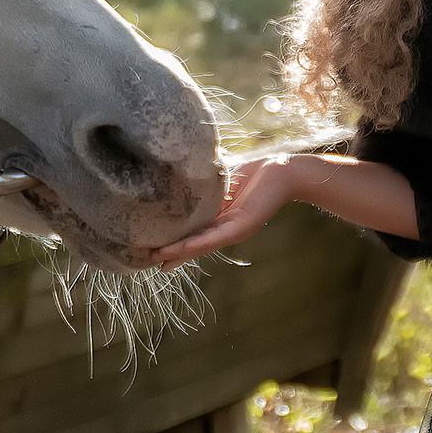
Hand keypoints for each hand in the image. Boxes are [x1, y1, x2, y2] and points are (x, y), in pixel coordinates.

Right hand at [150, 155, 292, 267]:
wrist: (282, 171)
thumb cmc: (254, 172)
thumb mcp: (220, 181)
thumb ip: (202, 183)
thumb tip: (178, 173)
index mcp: (219, 220)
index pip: (192, 234)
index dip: (174, 243)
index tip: (153, 251)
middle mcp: (225, 229)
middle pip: (194, 244)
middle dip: (173, 253)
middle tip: (149, 261)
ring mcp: (233, 230)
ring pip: (202, 244)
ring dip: (180, 251)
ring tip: (159, 257)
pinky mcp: (242, 226)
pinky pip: (217, 236)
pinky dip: (199, 243)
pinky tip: (184, 248)